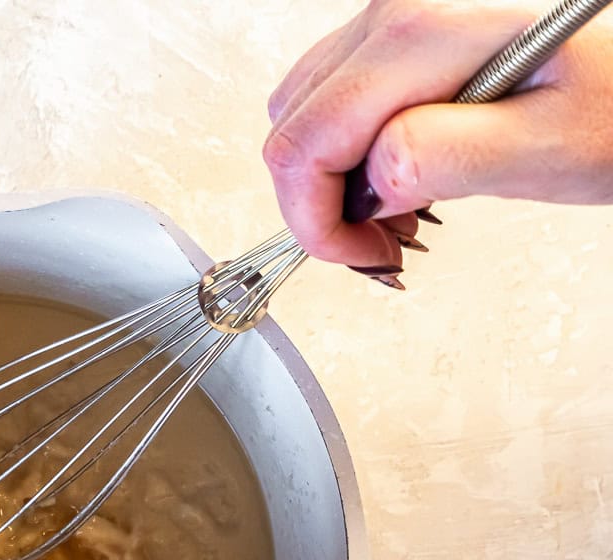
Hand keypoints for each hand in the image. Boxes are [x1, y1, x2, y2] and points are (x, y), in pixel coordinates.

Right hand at [263, 0, 612, 266]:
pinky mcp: (405, 26)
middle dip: (317, 204)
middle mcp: (398, 8)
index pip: (306, 143)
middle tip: (379, 243)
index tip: (362, 254)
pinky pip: (337, 94)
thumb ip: (449, 159)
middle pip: (292, 126)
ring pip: (305, 112)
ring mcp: (397, 12)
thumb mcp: (547, 145)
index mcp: (423, 31)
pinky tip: (403, 170)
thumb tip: (374, 182)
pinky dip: (350, 149)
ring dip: (331, 179)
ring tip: (398, 210)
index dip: (317, 220)